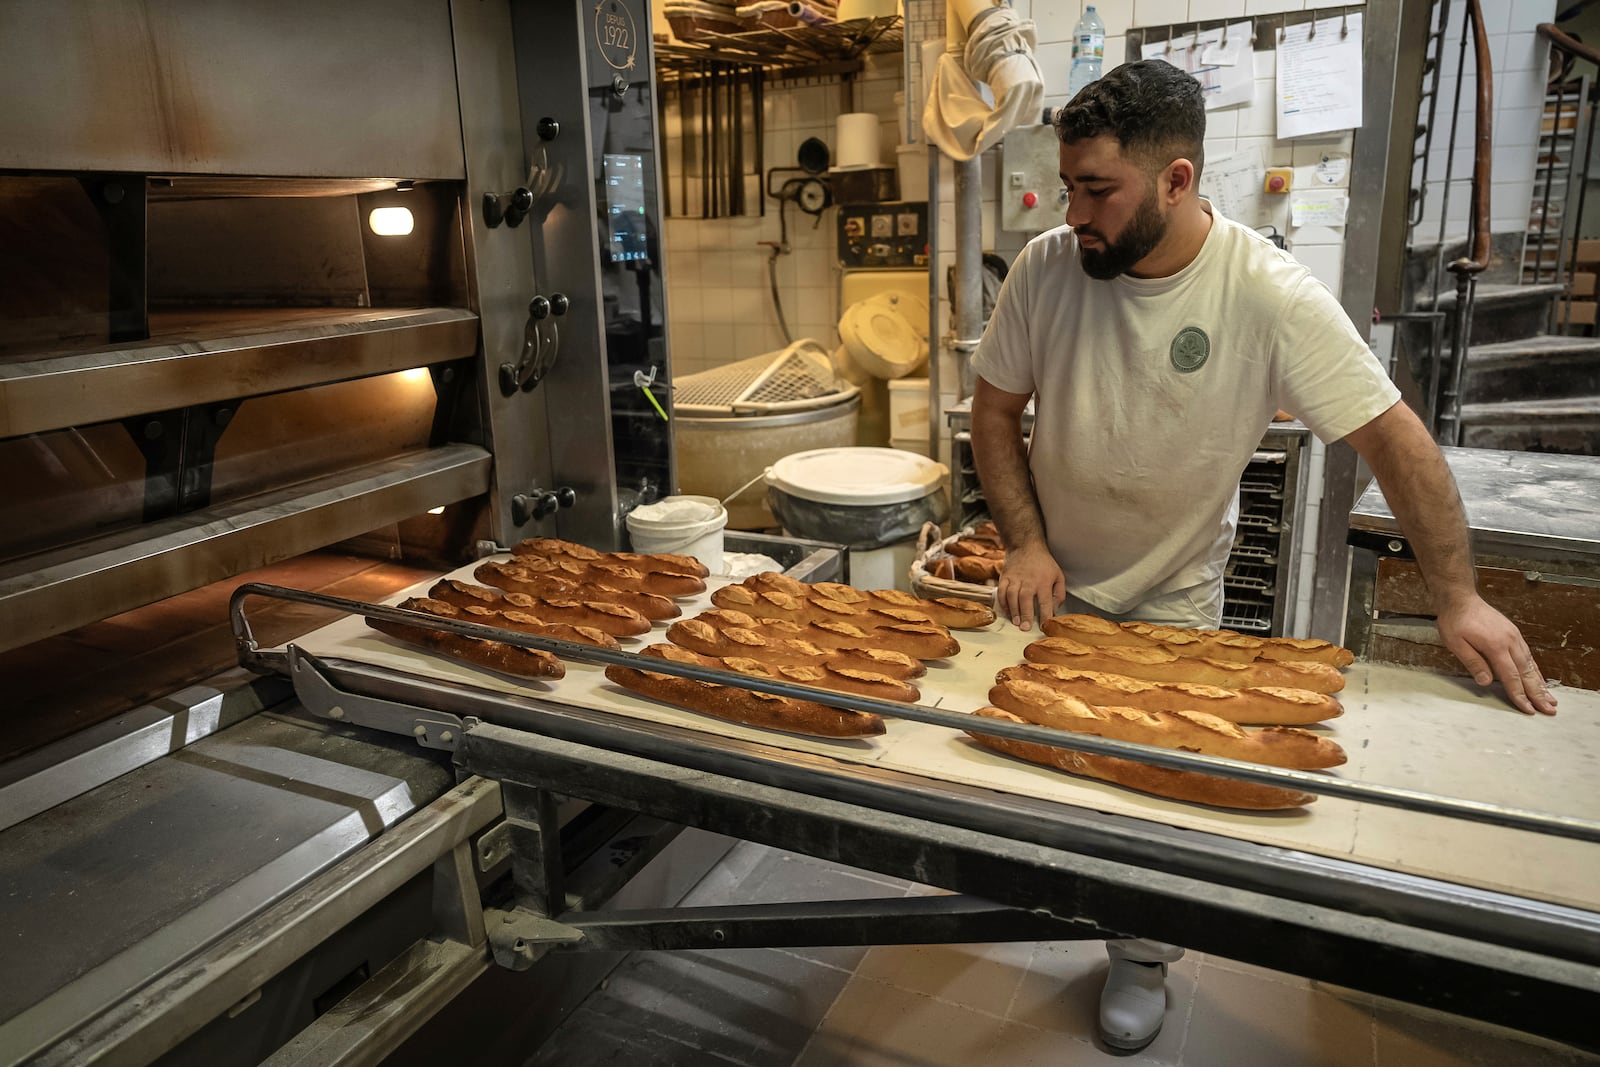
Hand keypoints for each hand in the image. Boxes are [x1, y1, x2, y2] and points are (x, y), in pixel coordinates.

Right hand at [997, 543, 1065, 631]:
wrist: (1025, 545)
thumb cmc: (1043, 563)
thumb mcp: (1058, 576)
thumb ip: (1059, 594)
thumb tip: (1054, 610)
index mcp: (1043, 581)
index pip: (1045, 602)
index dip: (1045, 615)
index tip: (1043, 626)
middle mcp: (1028, 580)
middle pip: (1025, 599)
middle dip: (1025, 615)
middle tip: (1025, 628)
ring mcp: (1015, 578)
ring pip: (1012, 596)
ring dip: (1013, 610)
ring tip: (1016, 622)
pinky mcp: (1005, 577)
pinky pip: (1001, 591)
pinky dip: (1003, 602)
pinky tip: (1007, 610)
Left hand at [1436, 595, 1557, 714]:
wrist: (1460, 598)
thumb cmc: (1455, 620)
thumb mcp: (1456, 643)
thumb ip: (1473, 663)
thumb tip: (1487, 682)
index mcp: (1496, 645)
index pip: (1511, 676)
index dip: (1520, 694)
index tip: (1528, 709)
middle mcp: (1510, 641)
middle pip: (1527, 672)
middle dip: (1538, 693)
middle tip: (1549, 709)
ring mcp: (1514, 636)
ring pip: (1530, 663)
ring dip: (1540, 682)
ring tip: (1550, 698)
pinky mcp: (1513, 633)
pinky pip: (1527, 654)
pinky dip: (1535, 668)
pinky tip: (1538, 677)